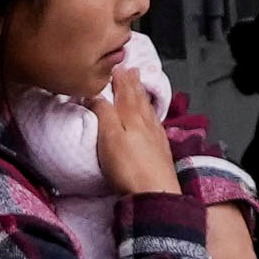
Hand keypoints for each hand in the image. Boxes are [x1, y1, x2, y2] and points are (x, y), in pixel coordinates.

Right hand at [87, 60, 177, 199]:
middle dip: (133, 83)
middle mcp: (147, 123)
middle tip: (132, 69)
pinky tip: (151, 118)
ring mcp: (156, 137)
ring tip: (139, 86)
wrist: (155, 194)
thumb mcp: (110, 136)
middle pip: (138, 99)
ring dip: (142, 96)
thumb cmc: (129, 166)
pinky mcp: (161, 151)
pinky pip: (154, 124)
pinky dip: (150, 114)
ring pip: (147, 110)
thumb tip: (97, 93)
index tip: (118, 64)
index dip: (121, 78)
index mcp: (132, 116)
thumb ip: (104, 112)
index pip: (126, 91)